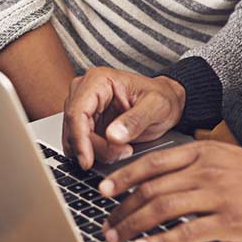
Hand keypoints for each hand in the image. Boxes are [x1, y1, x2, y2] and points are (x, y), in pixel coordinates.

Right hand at [62, 67, 185, 168]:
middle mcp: (85, 91)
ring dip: (95, 152)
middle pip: (74, 128)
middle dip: (94, 148)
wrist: (167, 102)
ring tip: (124, 149)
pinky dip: (94, 153)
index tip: (87, 161)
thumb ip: (136, 120)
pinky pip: (80, 144)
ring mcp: (83, 107)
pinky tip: (115, 151)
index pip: (77, 112)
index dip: (79, 139)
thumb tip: (112, 136)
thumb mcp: (157, 106)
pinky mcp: (85, 122)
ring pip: (74, 139)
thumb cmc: (162, 98)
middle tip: (122, 153)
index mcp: (98, 80)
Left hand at [98, 140, 241, 241]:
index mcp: (202, 151)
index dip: (123, 177)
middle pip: (151, 188)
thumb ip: (192, 163)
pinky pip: (185, 233)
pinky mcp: (227, 221)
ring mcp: (216, 195)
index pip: (152, 162)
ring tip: (117, 238)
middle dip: (122, 207)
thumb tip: (156, 178)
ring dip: (133, 226)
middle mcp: (205, 170)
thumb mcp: (224, 156)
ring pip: (161, 210)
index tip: (104, 190)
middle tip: (107, 222)